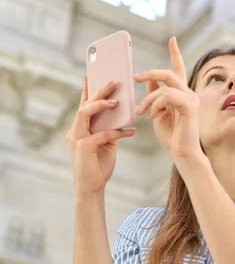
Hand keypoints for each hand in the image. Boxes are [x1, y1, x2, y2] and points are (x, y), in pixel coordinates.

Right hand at [66, 77, 135, 196]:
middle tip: (113, 82)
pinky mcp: (83, 148)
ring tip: (115, 101)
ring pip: (85, 113)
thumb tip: (121, 117)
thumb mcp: (106, 144)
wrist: (92, 189)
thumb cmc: (98, 166)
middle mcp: (75, 131)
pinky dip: (116, 132)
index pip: (83, 105)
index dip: (87, 89)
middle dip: (98, 91)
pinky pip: (101, 134)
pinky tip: (129, 131)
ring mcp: (76, 139)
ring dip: (100, 105)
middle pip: (84, 105)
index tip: (93, 74)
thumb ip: (109, 130)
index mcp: (79, 129)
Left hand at [133, 37, 204, 168]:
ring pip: (166, 85)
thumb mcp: (157, 112)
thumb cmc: (171, 136)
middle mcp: (189, 93)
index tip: (172, 39)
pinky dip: (156, 104)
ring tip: (141, 111)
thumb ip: (154, 95)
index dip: (175, 53)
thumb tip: (149, 79)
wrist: (181, 154)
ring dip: (149, 97)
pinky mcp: (190, 107)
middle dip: (150, 73)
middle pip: (169, 73)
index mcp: (182, 93)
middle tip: (135, 78)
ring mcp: (191, 99)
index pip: (178, 69)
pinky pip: (168, 96)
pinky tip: (152, 116)